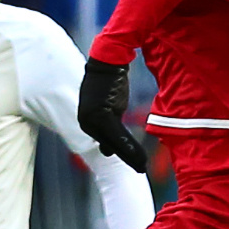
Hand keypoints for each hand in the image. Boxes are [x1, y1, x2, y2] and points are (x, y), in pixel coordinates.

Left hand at [78, 56, 149, 172]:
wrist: (108, 60)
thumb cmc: (110, 81)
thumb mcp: (109, 107)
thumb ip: (110, 126)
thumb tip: (108, 150)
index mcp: (86, 122)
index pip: (106, 142)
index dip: (122, 153)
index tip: (135, 163)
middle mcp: (86, 122)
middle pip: (110, 145)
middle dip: (127, 157)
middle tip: (141, 168)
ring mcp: (92, 119)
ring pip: (114, 142)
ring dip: (130, 155)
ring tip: (142, 165)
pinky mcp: (101, 114)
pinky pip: (117, 135)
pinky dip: (129, 146)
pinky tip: (138, 155)